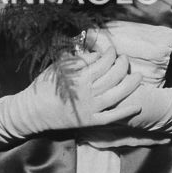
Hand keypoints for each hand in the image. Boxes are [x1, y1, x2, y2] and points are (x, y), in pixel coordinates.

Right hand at [13, 38, 142, 133]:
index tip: (113, 51)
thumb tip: (96, 54)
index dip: (110, 55)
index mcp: (79, 78)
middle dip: (122, 65)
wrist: (33, 112)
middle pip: (113, 77)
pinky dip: (125, 112)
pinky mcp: (91, 121)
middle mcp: (87, 93)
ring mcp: (90, 108)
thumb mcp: (58, 68)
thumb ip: (78, 61)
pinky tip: (136, 106)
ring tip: (138, 77)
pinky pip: (112, 117)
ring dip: (130, 85)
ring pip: (117, 95)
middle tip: (125, 60)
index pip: (102, 63)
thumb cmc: (44, 87)